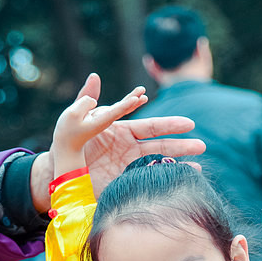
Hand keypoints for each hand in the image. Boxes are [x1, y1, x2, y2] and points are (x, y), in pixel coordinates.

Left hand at [30, 74, 205, 209]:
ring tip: (199, 166)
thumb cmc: (69, 142)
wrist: (60, 169)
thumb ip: (87, 100)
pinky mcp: (124, 182)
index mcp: (123, 131)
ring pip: (158, 164)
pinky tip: (180, 183)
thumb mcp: (77, 119)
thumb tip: (95, 77)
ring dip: (179, 164)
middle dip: (181, 145)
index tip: (187, 124)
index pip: (150, 127)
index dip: (168, 126)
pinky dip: (164, 181)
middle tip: (201, 145)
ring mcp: (129, 166)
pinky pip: (146, 181)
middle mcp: (130, 148)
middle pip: (160, 145)